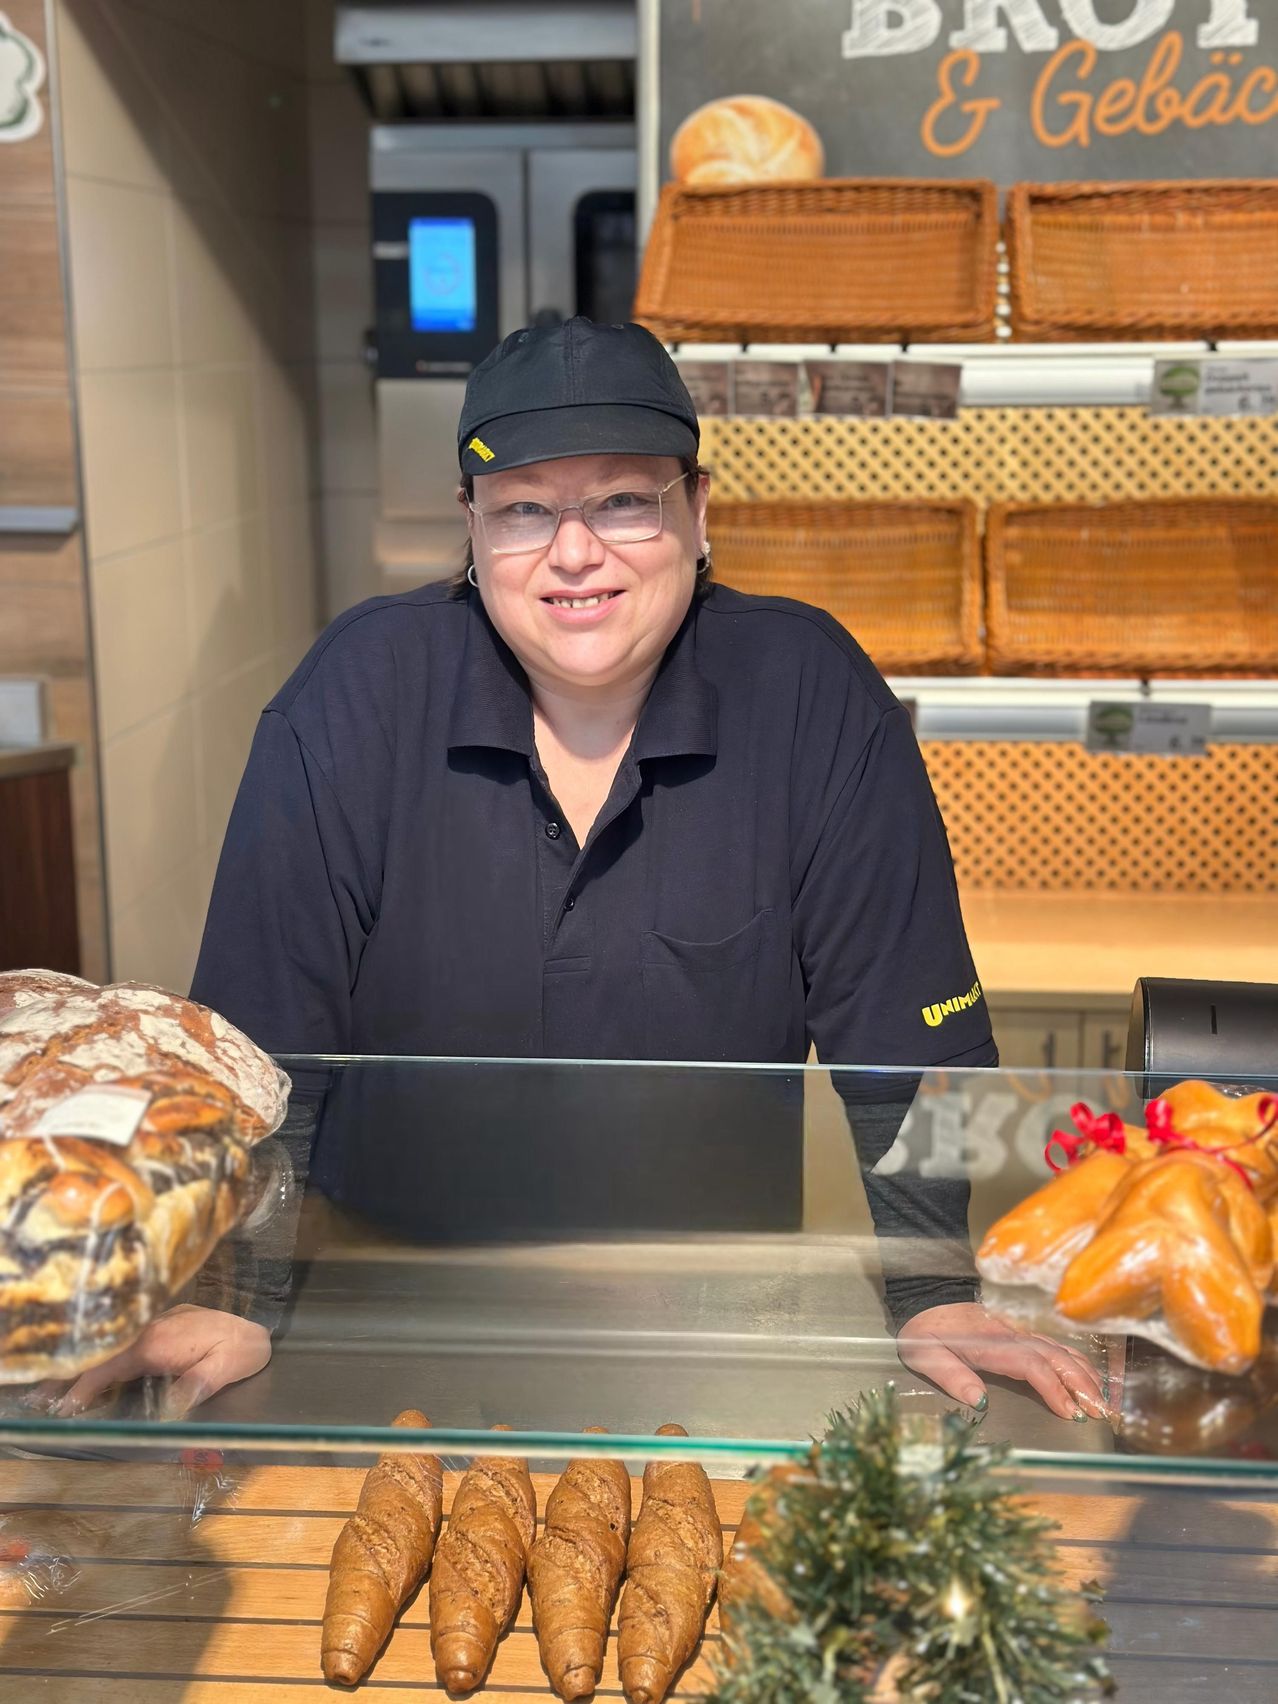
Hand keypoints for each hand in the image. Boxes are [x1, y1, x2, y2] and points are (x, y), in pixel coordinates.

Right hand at [56, 1306, 270, 1419]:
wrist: (256, 1331)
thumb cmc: (240, 1352)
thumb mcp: (223, 1371)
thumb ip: (196, 1385)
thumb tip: (171, 1405)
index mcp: (159, 1342)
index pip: (111, 1363)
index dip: (85, 1384)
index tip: (64, 1403)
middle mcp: (151, 1328)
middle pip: (104, 1350)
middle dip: (74, 1371)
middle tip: (45, 1394)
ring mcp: (155, 1322)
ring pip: (113, 1343)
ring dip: (89, 1362)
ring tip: (61, 1384)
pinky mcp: (162, 1322)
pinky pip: (125, 1340)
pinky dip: (107, 1354)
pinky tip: (98, 1367)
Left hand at [897, 1303, 1107, 1421]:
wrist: (923, 1300)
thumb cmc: (924, 1332)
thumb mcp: (925, 1356)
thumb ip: (952, 1377)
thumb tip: (980, 1400)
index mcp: (989, 1343)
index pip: (1031, 1365)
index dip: (1054, 1388)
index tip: (1070, 1412)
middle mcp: (1010, 1334)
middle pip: (1055, 1356)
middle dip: (1081, 1384)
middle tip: (1101, 1412)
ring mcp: (1017, 1330)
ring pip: (1059, 1349)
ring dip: (1084, 1372)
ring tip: (1103, 1398)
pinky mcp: (1019, 1330)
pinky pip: (1054, 1344)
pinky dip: (1076, 1360)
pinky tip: (1088, 1373)